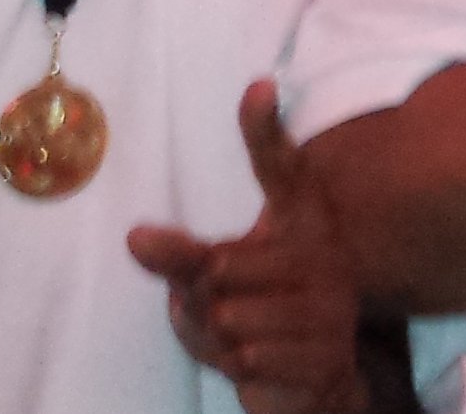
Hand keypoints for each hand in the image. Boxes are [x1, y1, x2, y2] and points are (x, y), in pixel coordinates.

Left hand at [127, 80, 368, 413]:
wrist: (324, 380)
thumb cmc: (267, 310)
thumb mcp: (225, 278)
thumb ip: (182, 255)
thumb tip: (134, 236)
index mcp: (303, 220)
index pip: (282, 166)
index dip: (264, 129)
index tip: (257, 86)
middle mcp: (324, 253)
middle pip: (219, 267)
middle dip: (200, 301)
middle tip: (224, 309)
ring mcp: (331, 304)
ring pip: (226, 317)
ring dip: (215, 341)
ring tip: (245, 340)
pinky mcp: (328, 352)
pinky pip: (247, 356)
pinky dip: (238, 368)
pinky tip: (261, 362)